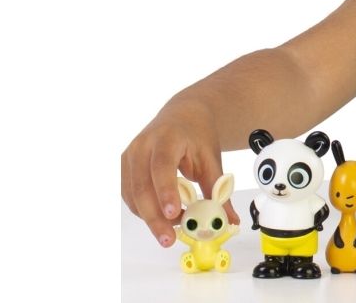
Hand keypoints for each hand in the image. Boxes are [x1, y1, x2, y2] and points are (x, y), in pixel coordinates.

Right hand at [121, 97, 239, 247]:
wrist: (183, 115)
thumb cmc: (197, 136)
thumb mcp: (211, 159)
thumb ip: (218, 191)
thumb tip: (231, 222)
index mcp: (167, 137)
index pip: (162, 166)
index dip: (166, 191)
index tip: (174, 214)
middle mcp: (143, 145)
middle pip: (142, 186)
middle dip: (155, 217)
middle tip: (169, 239)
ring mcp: (129, 156)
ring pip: (133, 196)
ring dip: (150, 217)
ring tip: (172, 231)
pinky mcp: (124, 167)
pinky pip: (130, 196)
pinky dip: (144, 211)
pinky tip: (162, 218)